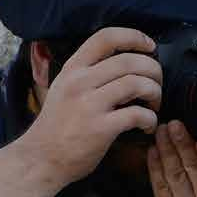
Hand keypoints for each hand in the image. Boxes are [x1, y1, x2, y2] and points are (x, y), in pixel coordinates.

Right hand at [20, 27, 162, 185]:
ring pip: (136, 83)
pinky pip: (137, 114)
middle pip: (129, 60)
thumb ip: (86, 74)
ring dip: (154, 92)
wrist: (40, 159)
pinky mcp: (101, 128)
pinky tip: (147, 125)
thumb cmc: (56, 127)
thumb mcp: (62, 88)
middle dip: (153, 70)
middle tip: (157, 83)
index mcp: (72, 69)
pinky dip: (150, 118)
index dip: (134, 37)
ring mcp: (89, 104)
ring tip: (154, 104)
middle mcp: (80, 82)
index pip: (106, 37)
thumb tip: (121, 63)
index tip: (150, 47)